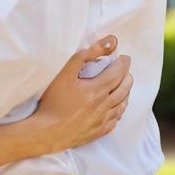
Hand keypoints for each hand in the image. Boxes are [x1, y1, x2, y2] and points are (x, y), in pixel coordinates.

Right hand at [31, 35, 132, 153]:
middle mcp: (103, 106)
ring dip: (126, 93)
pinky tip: (117, 107)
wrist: (47, 132)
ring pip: (122, 105)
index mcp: (97, 90)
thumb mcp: (64, 74)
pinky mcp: (98, 132)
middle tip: (125, 69)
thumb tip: (108, 43)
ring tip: (124, 85)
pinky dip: (119, 110)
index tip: (124, 57)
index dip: (123, 64)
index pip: (118, 73)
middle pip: (123, 89)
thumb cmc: (53, 102)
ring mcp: (102, 121)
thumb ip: (85, 56)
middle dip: (127, 77)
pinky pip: (115, 120)